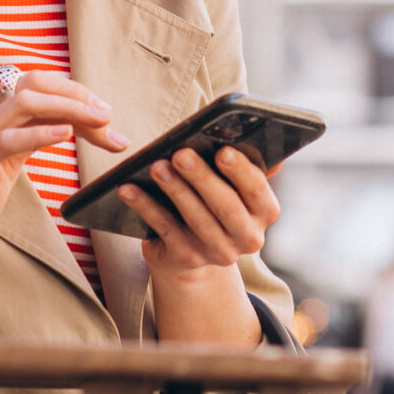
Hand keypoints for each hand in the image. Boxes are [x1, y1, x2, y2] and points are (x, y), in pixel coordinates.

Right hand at [0, 71, 127, 284]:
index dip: (73, 93)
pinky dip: (40, 133)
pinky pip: (7, 140)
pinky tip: (67, 134)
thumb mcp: (3, 166)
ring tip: (101, 121)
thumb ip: (27, 140)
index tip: (104, 113)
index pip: (34, 86)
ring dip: (70, 109)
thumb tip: (66, 124)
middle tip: (108, 114)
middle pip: (33, 84)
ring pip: (25, 103)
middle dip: (77, 95)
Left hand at [117, 144, 280, 285]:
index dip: (241, 171)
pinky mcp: (188, 258)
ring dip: (175, 189)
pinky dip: (146, 207)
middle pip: (226, 206)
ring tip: (156, 166)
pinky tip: (129, 189)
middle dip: (201, 178)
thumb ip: (241, 165)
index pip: (257, 189)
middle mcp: (248, 236)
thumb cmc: (214, 201)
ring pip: (196, 218)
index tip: (223, 151)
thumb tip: (243, 136)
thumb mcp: (233, 185)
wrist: (192, 248)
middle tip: (181, 153)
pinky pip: (165, 229)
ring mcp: (218, 251)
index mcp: (264, 211)